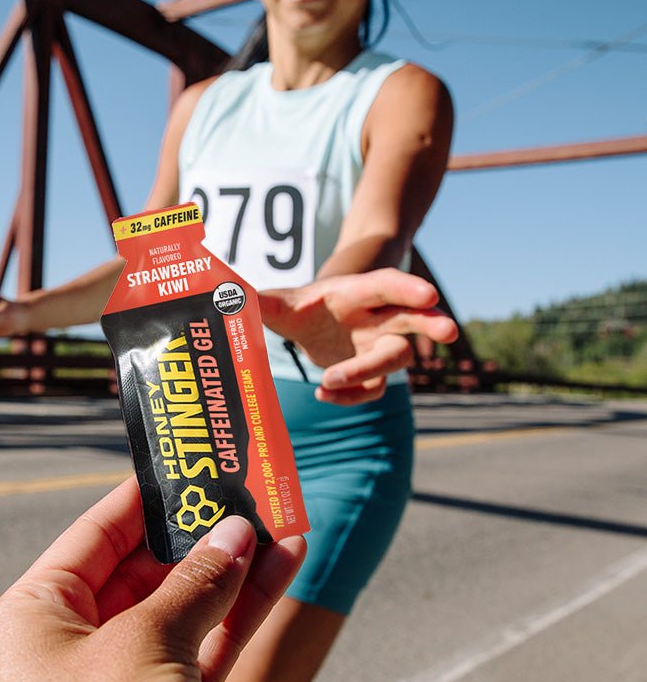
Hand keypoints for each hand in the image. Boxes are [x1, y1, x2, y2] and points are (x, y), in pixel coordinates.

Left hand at [0, 477, 305, 681]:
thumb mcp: (148, 650)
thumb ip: (195, 583)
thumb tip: (235, 531)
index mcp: (34, 621)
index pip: (95, 533)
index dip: (145, 494)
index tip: (190, 458)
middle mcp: (70, 649)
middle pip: (144, 567)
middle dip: (199, 532)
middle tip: (247, 487)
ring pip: (184, 605)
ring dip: (233, 566)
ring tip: (279, 518)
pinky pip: (206, 646)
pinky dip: (242, 610)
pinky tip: (282, 566)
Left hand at [259, 268, 458, 404]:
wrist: (307, 324)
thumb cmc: (297, 307)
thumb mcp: (277, 304)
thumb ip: (260, 303)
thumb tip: (232, 297)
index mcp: (356, 293)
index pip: (387, 286)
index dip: (407, 289)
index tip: (428, 294)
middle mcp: (376, 319)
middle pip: (413, 320)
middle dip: (431, 323)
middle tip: (449, 331)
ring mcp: (377, 346)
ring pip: (394, 360)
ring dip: (367, 372)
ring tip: (328, 380)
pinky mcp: (370, 374)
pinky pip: (374, 389)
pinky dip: (352, 395)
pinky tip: (322, 393)